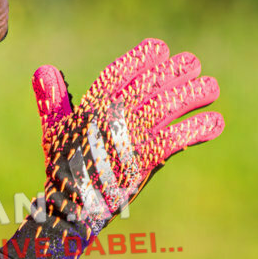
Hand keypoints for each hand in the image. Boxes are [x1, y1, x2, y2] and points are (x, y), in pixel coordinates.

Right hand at [5, 38, 223, 258]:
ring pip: (167, 105)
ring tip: (210, 88)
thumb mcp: (54, 130)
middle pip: (149, 83)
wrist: (71, 210)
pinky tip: (214, 123)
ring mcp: (128, 139)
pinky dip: (199, 129)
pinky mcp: (144, 161)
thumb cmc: (64, 170)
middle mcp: (110, 118)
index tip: (161, 49)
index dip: (141, 57)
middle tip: (193, 66)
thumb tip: (43, 69)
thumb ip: (53, 99)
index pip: (119, 72)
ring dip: (194, 94)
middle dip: (175, 71)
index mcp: (90, 108)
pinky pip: (177, 138)